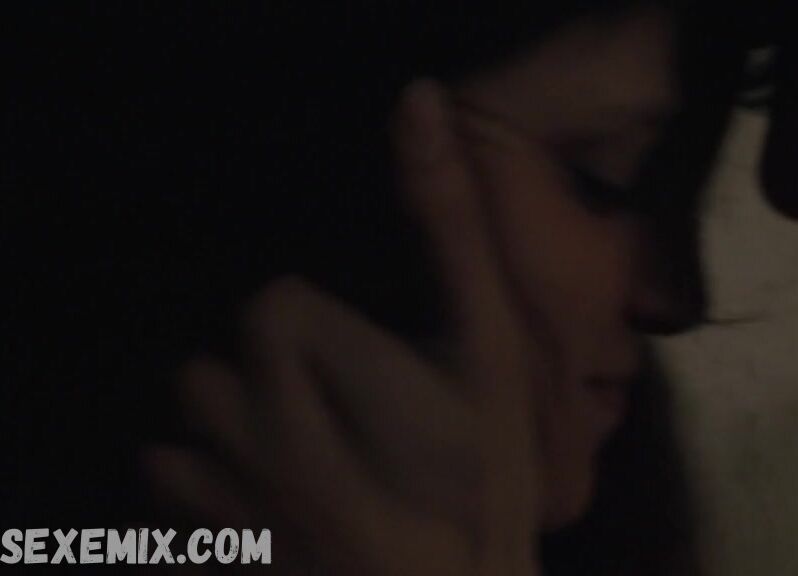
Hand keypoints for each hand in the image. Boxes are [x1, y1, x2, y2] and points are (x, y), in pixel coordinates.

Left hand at [146, 80, 543, 575]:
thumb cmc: (491, 472)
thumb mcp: (494, 344)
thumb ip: (450, 225)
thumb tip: (415, 99)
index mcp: (324, 365)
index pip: (271, 308)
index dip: (319, 329)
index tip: (367, 360)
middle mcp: (260, 430)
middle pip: (211, 371)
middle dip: (266, 384)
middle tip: (332, 412)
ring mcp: (236, 504)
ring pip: (181, 434)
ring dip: (226, 437)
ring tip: (295, 456)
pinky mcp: (226, 559)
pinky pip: (172, 500)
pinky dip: (205, 498)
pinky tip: (268, 504)